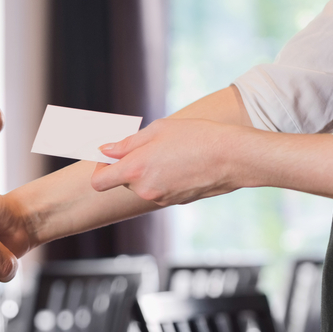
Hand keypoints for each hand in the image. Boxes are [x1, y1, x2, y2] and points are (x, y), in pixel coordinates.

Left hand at [89, 118, 247, 204]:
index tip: (107, 157)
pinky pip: (159, 189)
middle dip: (129, 165)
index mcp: (135, 170)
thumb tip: (105, 151)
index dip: (99, 168)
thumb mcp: (158, 130)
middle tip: (150, 146)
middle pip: (122, 181)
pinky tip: (182, 163)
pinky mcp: (175, 202)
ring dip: (148, 171)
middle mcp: (144, 189)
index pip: (99, 181)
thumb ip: (127, 143)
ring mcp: (160, 198)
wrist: (234, 157)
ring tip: (172, 152)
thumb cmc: (197, 137)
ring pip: (142, 185)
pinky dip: (163, 178)